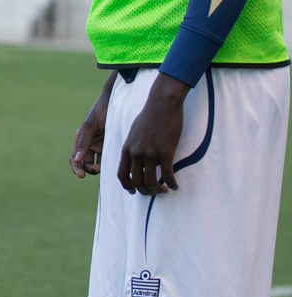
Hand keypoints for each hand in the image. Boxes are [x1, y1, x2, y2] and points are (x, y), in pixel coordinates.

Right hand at [70, 78, 113, 177]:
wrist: (118, 101)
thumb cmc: (101, 110)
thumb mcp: (90, 125)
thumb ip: (83, 142)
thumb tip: (77, 160)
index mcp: (80, 139)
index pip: (74, 158)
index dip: (76, 168)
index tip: (81, 175)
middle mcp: (89, 144)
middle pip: (85, 163)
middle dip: (89, 169)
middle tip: (97, 170)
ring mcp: (100, 146)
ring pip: (97, 163)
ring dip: (98, 168)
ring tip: (104, 168)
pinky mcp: (111, 146)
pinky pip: (108, 158)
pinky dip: (108, 164)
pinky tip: (112, 165)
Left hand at [118, 74, 187, 195]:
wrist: (162, 104)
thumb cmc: (150, 116)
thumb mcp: (134, 132)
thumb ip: (132, 147)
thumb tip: (134, 158)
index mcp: (127, 149)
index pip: (122, 174)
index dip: (127, 186)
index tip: (134, 191)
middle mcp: (136, 153)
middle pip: (137, 181)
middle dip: (144, 191)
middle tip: (153, 193)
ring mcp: (150, 153)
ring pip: (151, 181)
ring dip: (157, 190)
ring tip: (164, 190)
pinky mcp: (165, 152)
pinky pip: (167, 174)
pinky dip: (171, 183)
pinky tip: (175, 186)